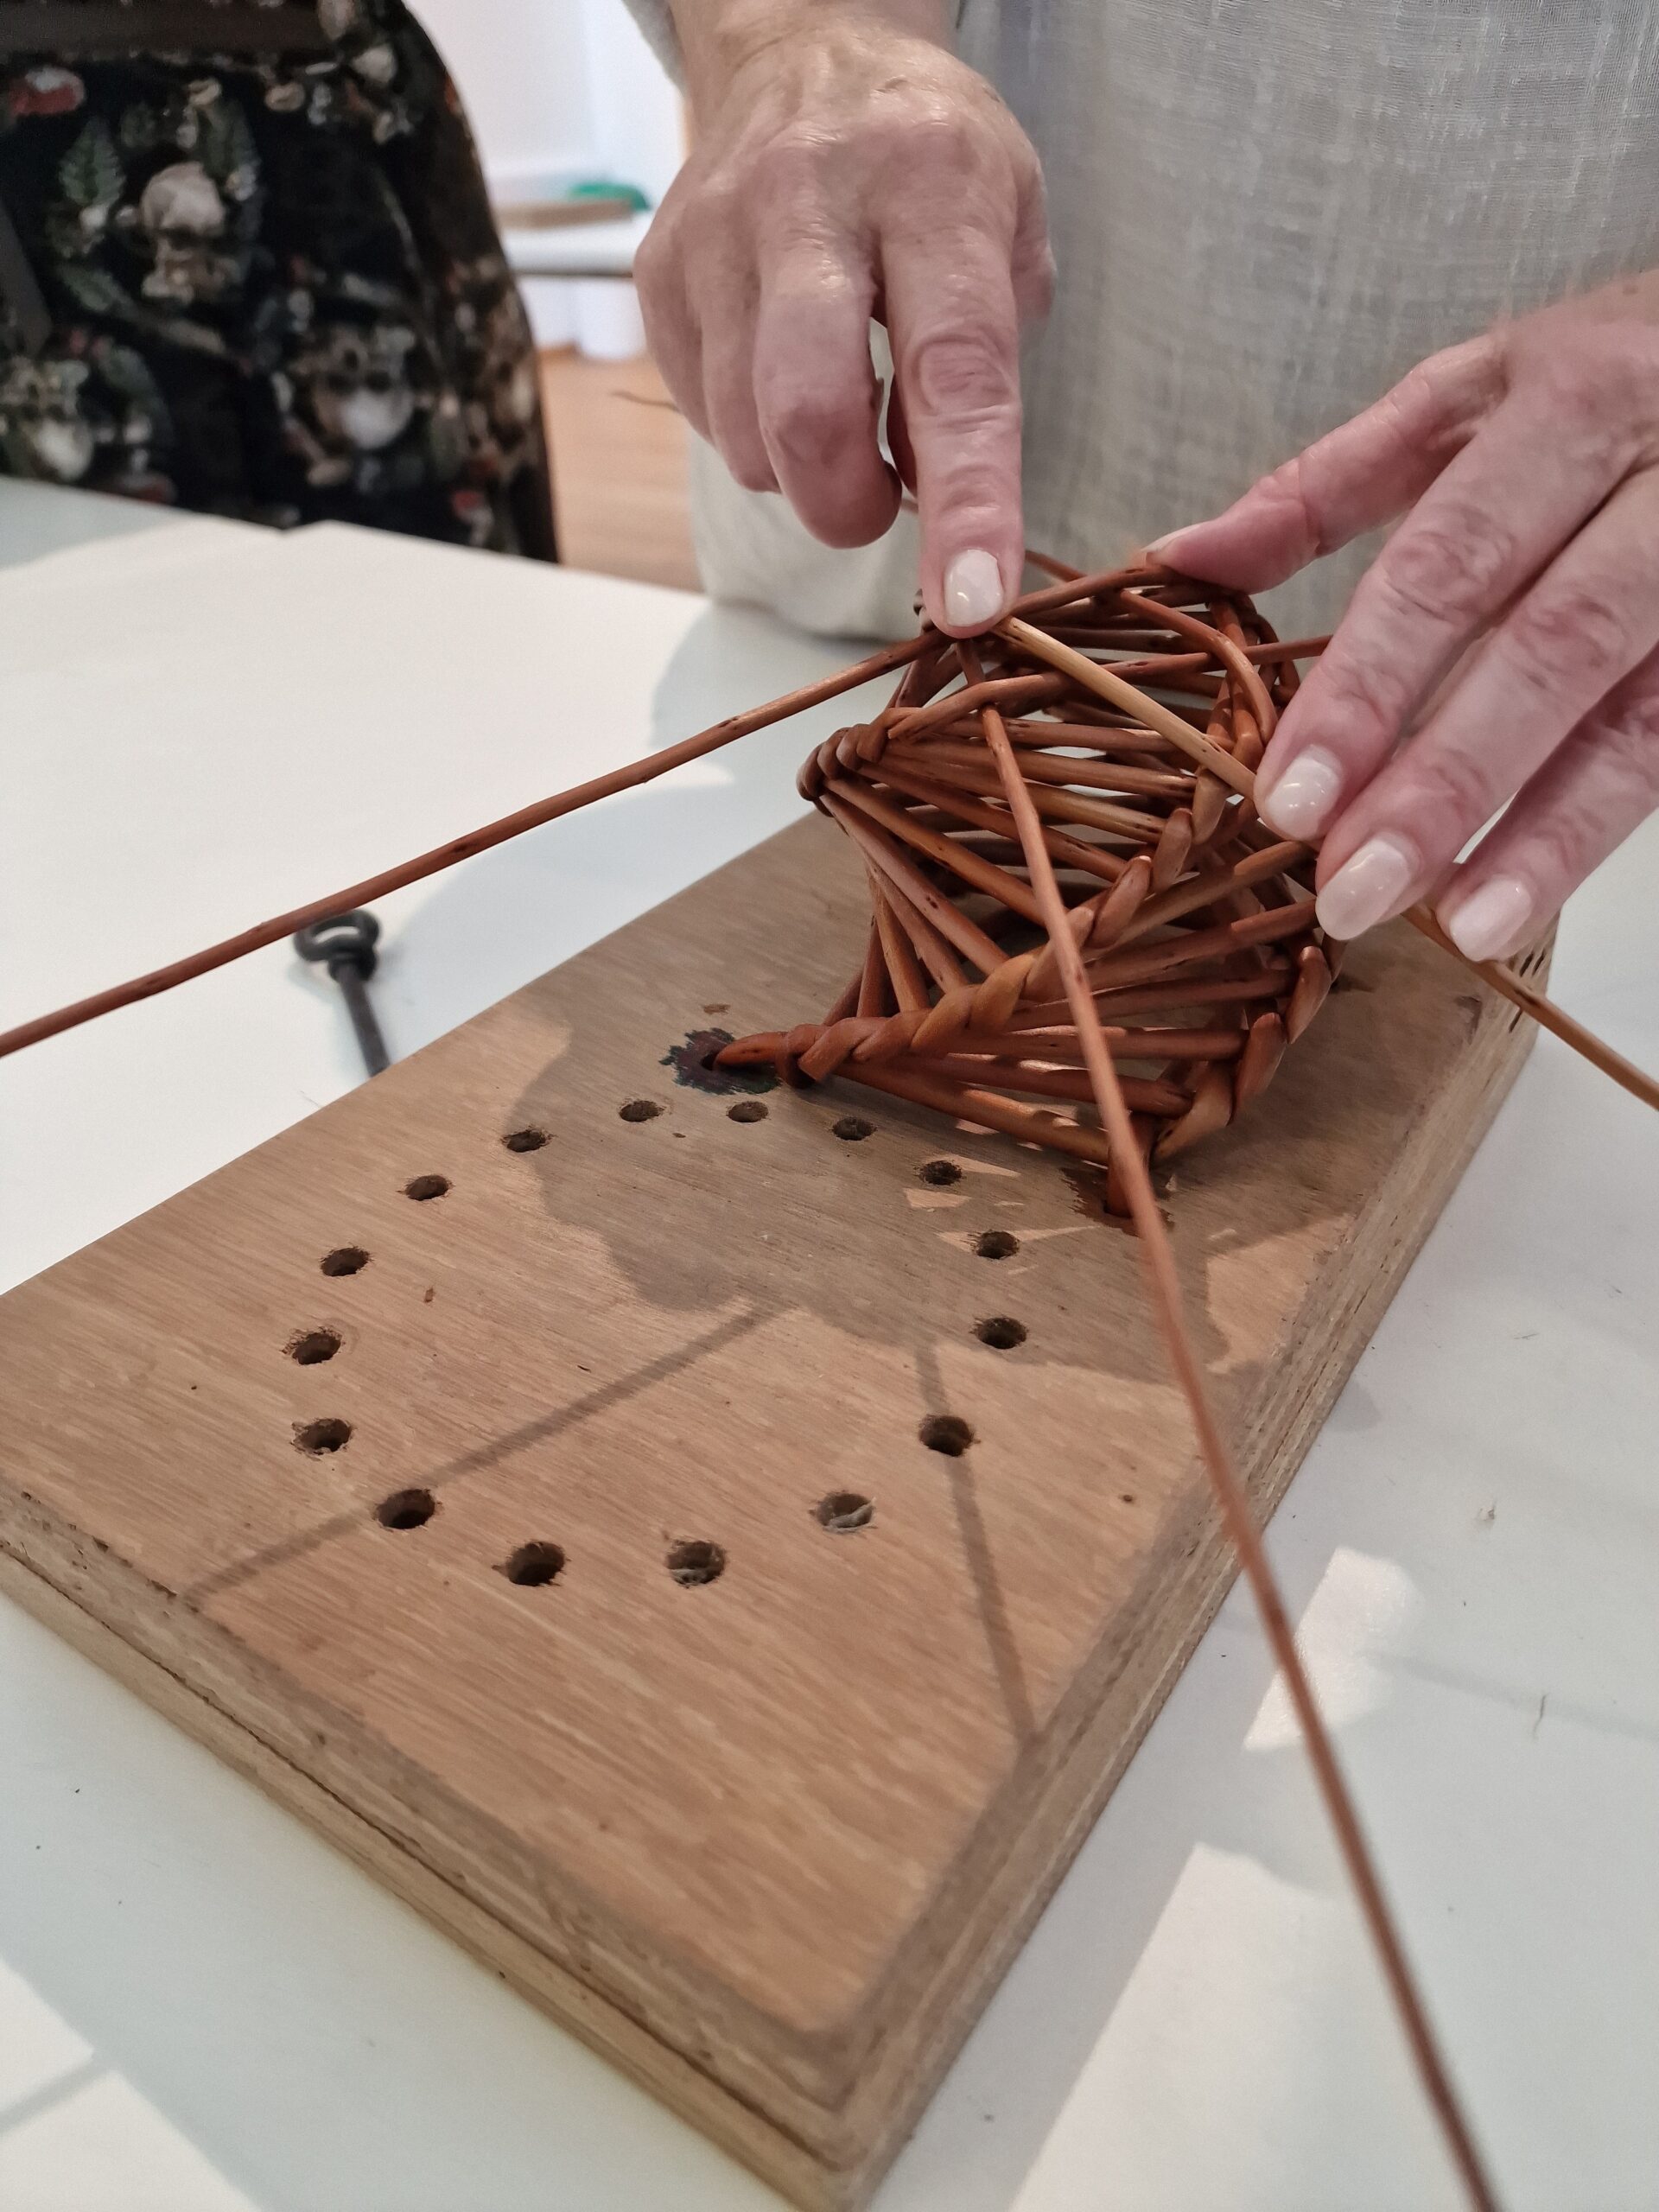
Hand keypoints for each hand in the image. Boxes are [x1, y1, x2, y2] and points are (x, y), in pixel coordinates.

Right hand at [637, 0, 1051, 632]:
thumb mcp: (1009, 219)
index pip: (952, 371)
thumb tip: (940, 503)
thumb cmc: (925, 160)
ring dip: (802, 471)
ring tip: (839, 411)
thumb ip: (991, 361)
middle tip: (878, 505)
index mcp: (930, 182)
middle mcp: (810, 199)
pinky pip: (703, 418)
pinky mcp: (659, 274)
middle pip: (807, 413)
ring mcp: (717, 237)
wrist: (801, 46)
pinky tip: (782, 372)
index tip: (973, 599)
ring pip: (746, 437)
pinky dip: (754, 434)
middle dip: (847, 504)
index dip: (967, 502)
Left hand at [1155, 270, 1658, 961]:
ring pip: (1639, 715)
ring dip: (1543, 834)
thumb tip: (1177, 560)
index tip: (1289, 797)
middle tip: (1350, 890)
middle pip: (1550, 646)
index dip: (1369, 687)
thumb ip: (1325, 486)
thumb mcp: (1467, 398)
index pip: (1452, 564)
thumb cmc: (1598, 385)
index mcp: (1567, 403)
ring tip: (1454, 925)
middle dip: (1443, 780)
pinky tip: (1523, 901)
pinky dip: (1595, 832)